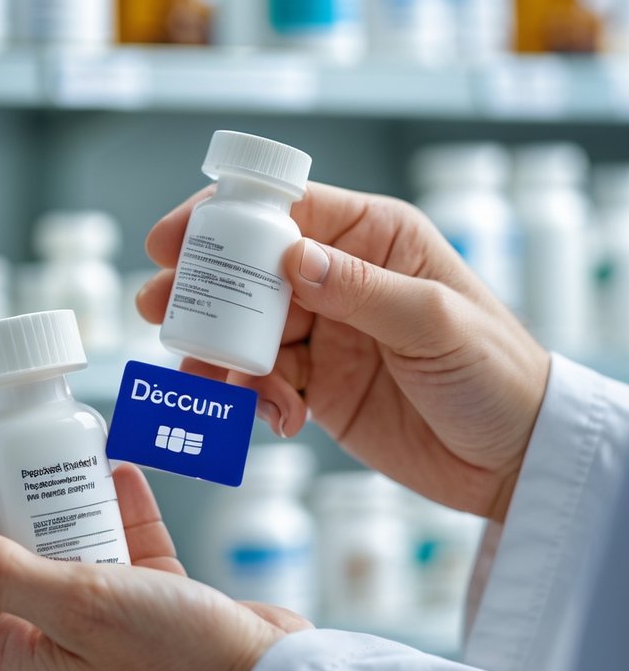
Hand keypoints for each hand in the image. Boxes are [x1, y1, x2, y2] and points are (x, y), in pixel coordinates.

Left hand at [0, 448, 310, 670]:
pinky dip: (118, 519)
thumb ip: (3, 576)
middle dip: (6, 506)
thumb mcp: (79, 606)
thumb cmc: (177, 663)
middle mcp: (45, 656)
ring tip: (75, 459)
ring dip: (66, 508)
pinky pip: (116, 559)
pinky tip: (124, 480)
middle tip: (22, 454)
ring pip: (60, 558)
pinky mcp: (143, 621)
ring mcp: (94, 640)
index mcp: (11, 665)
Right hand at [138, 183, 548, 522]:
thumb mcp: (436, 324)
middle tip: (159, 310)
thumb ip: (360, 289)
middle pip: (252, 272)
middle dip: (202, 291)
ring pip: (248, 332)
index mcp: (376, 239)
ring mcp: (326, 333)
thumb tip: (290, 259)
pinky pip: (264, 381)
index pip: (288, 210)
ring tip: (215, 384)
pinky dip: (256, 399)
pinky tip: (278, 418)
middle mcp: (342, 279)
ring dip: (223, 357)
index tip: (172, 240)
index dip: (225, 219)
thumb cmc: (496, 375)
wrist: (512, 460)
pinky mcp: (317, 384)